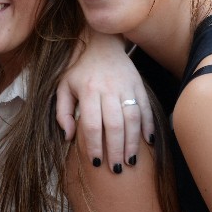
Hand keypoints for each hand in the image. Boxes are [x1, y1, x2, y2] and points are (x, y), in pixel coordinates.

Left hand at [55, 34, 153, 170]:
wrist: (101, 42)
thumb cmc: (79, 70)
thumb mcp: (63, 87)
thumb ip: (62, 112)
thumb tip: (69, 137)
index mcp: (88, 91)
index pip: (91, 124)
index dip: (94, 145)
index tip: (96, 162)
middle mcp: (108, 89)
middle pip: (114, 125)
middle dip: (116, 149)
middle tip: (117, 169)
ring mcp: (126, 86)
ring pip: (132, 118)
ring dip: (133, 142)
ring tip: (131, 160)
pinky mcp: (139, 84)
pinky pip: (146, 107)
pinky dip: (148, 125)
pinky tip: (149, 141)